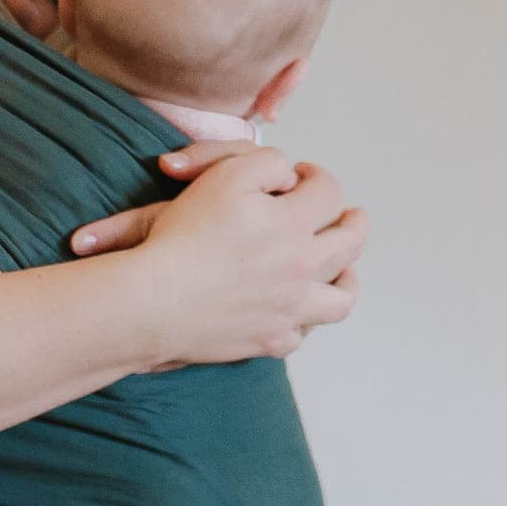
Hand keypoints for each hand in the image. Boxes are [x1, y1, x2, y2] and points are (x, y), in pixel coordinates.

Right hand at [69, 144, 362, 361]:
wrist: (153, 299)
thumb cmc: (183, 235)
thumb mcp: (225, 174)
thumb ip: (267, 164)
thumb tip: (291, 178)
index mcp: (294, 224)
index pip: (330, 192)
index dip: (318, 176)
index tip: (304, 176)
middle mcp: (302, 268)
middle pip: (351, 242)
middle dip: (353, 222)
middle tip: (348, 215)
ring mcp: (291, 310)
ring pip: (342, 297)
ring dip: (347, 278)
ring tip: (341, 269)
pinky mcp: (269, 341)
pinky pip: (301, 333)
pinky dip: (304, 320)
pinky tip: (297, 309)